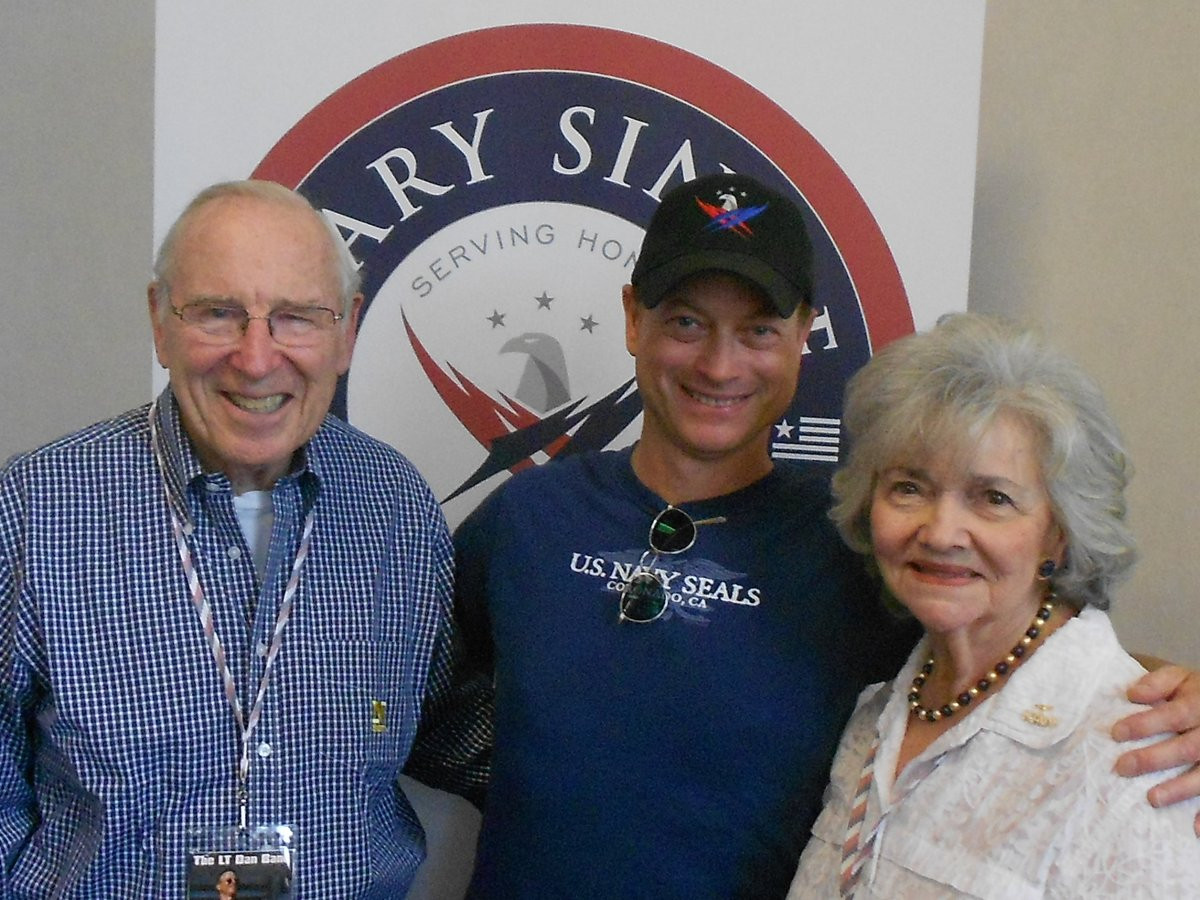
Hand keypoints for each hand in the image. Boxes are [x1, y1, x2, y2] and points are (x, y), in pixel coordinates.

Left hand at [1112, 664, 1199, 835]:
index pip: (1174, 715)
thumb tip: (1133, 694)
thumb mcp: (1184, 679)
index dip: (1146, 724)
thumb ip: (1160, 682)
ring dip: (1181, 789)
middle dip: (1154, 759)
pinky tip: (1196, 829)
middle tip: (1122, 768)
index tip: (1116, 733)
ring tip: (1152, 799)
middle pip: (1187, 748)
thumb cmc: (1199, 695)